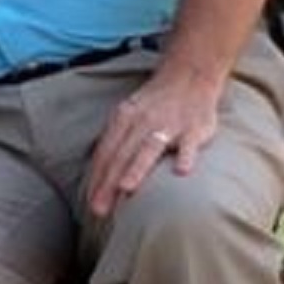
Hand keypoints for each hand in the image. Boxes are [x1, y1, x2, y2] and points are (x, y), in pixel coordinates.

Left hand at [84, 67, 218, 216]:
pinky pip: (189, 144)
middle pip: (122, 155)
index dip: (96, 178)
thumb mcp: (129, 115)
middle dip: (108, 183)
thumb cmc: (154, 104)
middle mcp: (143, 121)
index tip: (89, 203)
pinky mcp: (194, 128)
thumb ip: (115, 142)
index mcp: (123, 118)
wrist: (189, 75)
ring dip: (137, 168)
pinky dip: (185, 156)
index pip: (106, 153)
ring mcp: (169, 124)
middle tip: (99, 209)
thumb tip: (98, 177)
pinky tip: (181, 172)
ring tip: (125, 188)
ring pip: (149, 148)